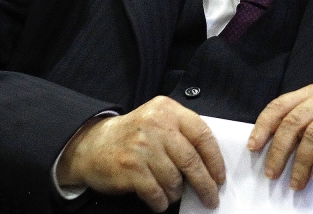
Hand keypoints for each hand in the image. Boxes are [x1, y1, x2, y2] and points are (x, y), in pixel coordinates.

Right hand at [57, 96, 225, 211]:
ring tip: (173, 193)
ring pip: (174, 180)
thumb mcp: (158, 121)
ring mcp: (141, 146)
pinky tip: (159, 200)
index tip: (220, 177)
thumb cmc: (132, 136)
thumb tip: (212, 163)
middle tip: (211, 197)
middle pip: (191, 161)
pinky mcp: (130, 167)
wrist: (92, 144)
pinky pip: (156, 193)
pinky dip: (161, 202)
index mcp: (168, 110)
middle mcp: (156, 125)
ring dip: (177, 193)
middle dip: (205, 184)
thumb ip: (183, 133)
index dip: (215, 160)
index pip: (203, 135)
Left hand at [248, 85, 312, 199]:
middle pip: (293, 121)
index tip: (254, 148)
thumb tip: (265, 153)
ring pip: (312, 135)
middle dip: (278, 150)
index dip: (264, 126)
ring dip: (300, 164)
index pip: (280, 105)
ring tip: (296, 183)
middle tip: (272, 174)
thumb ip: (297, 135)